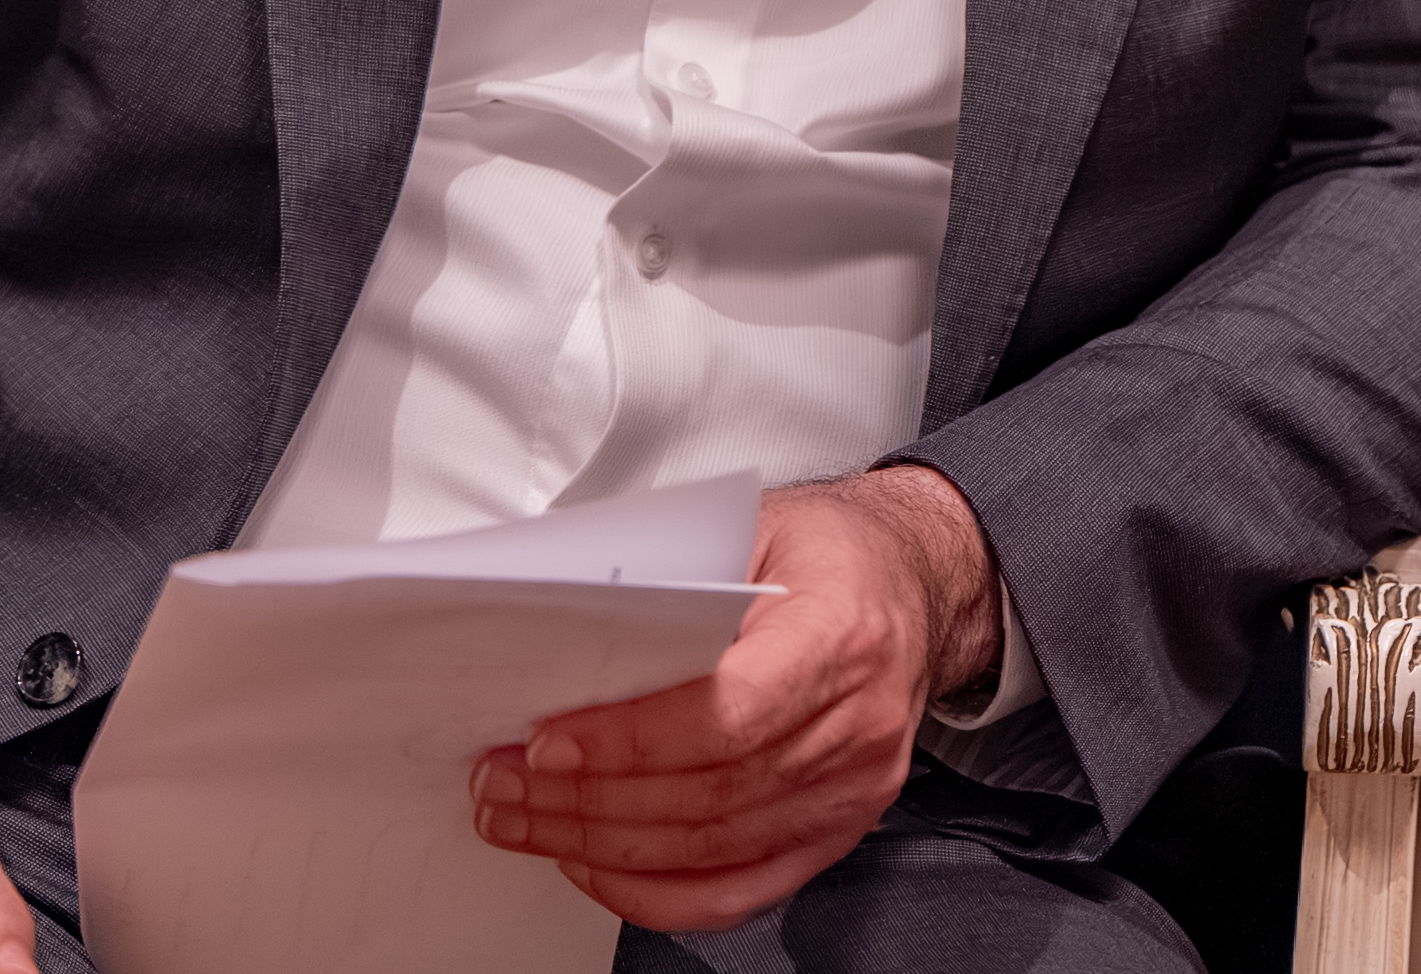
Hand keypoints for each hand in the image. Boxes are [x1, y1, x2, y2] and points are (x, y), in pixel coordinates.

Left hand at [469, 467, 1003, 931]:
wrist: (917, 581)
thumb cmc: (833, 551)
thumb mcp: (756, 528)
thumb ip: (675, 579)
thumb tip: (565, 628)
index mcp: (843, 632)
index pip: (730, 713)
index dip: (632, 741)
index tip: (548, 742)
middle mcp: (861, 720)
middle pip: (708, 792)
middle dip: (586, 796)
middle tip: (503, 780)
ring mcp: (855, 785)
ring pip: (709, 847)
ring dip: (599, 842)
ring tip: (525, 816)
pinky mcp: (841, 826)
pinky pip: (738, 890)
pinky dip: (654, 892)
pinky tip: (596, 863)